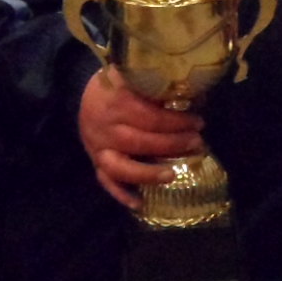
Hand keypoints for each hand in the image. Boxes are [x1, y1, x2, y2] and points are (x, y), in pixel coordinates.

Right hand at [78, 66, 205, 207]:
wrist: (83, 92)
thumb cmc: (119, 83)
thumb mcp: (136, 76)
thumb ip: (160, 87)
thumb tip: (197, 98)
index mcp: (116, 103)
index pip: (149, 117)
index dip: (176, 122)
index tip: (198, 123)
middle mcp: (104, 127)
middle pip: (138, 141)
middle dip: (171, 145)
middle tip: (196, 143)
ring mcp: (97, 147)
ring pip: (119, 166)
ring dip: (147, 174)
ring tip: (172, 175)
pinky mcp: (94, 161)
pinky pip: (105, 181)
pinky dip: (121, 194)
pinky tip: (139, 204)